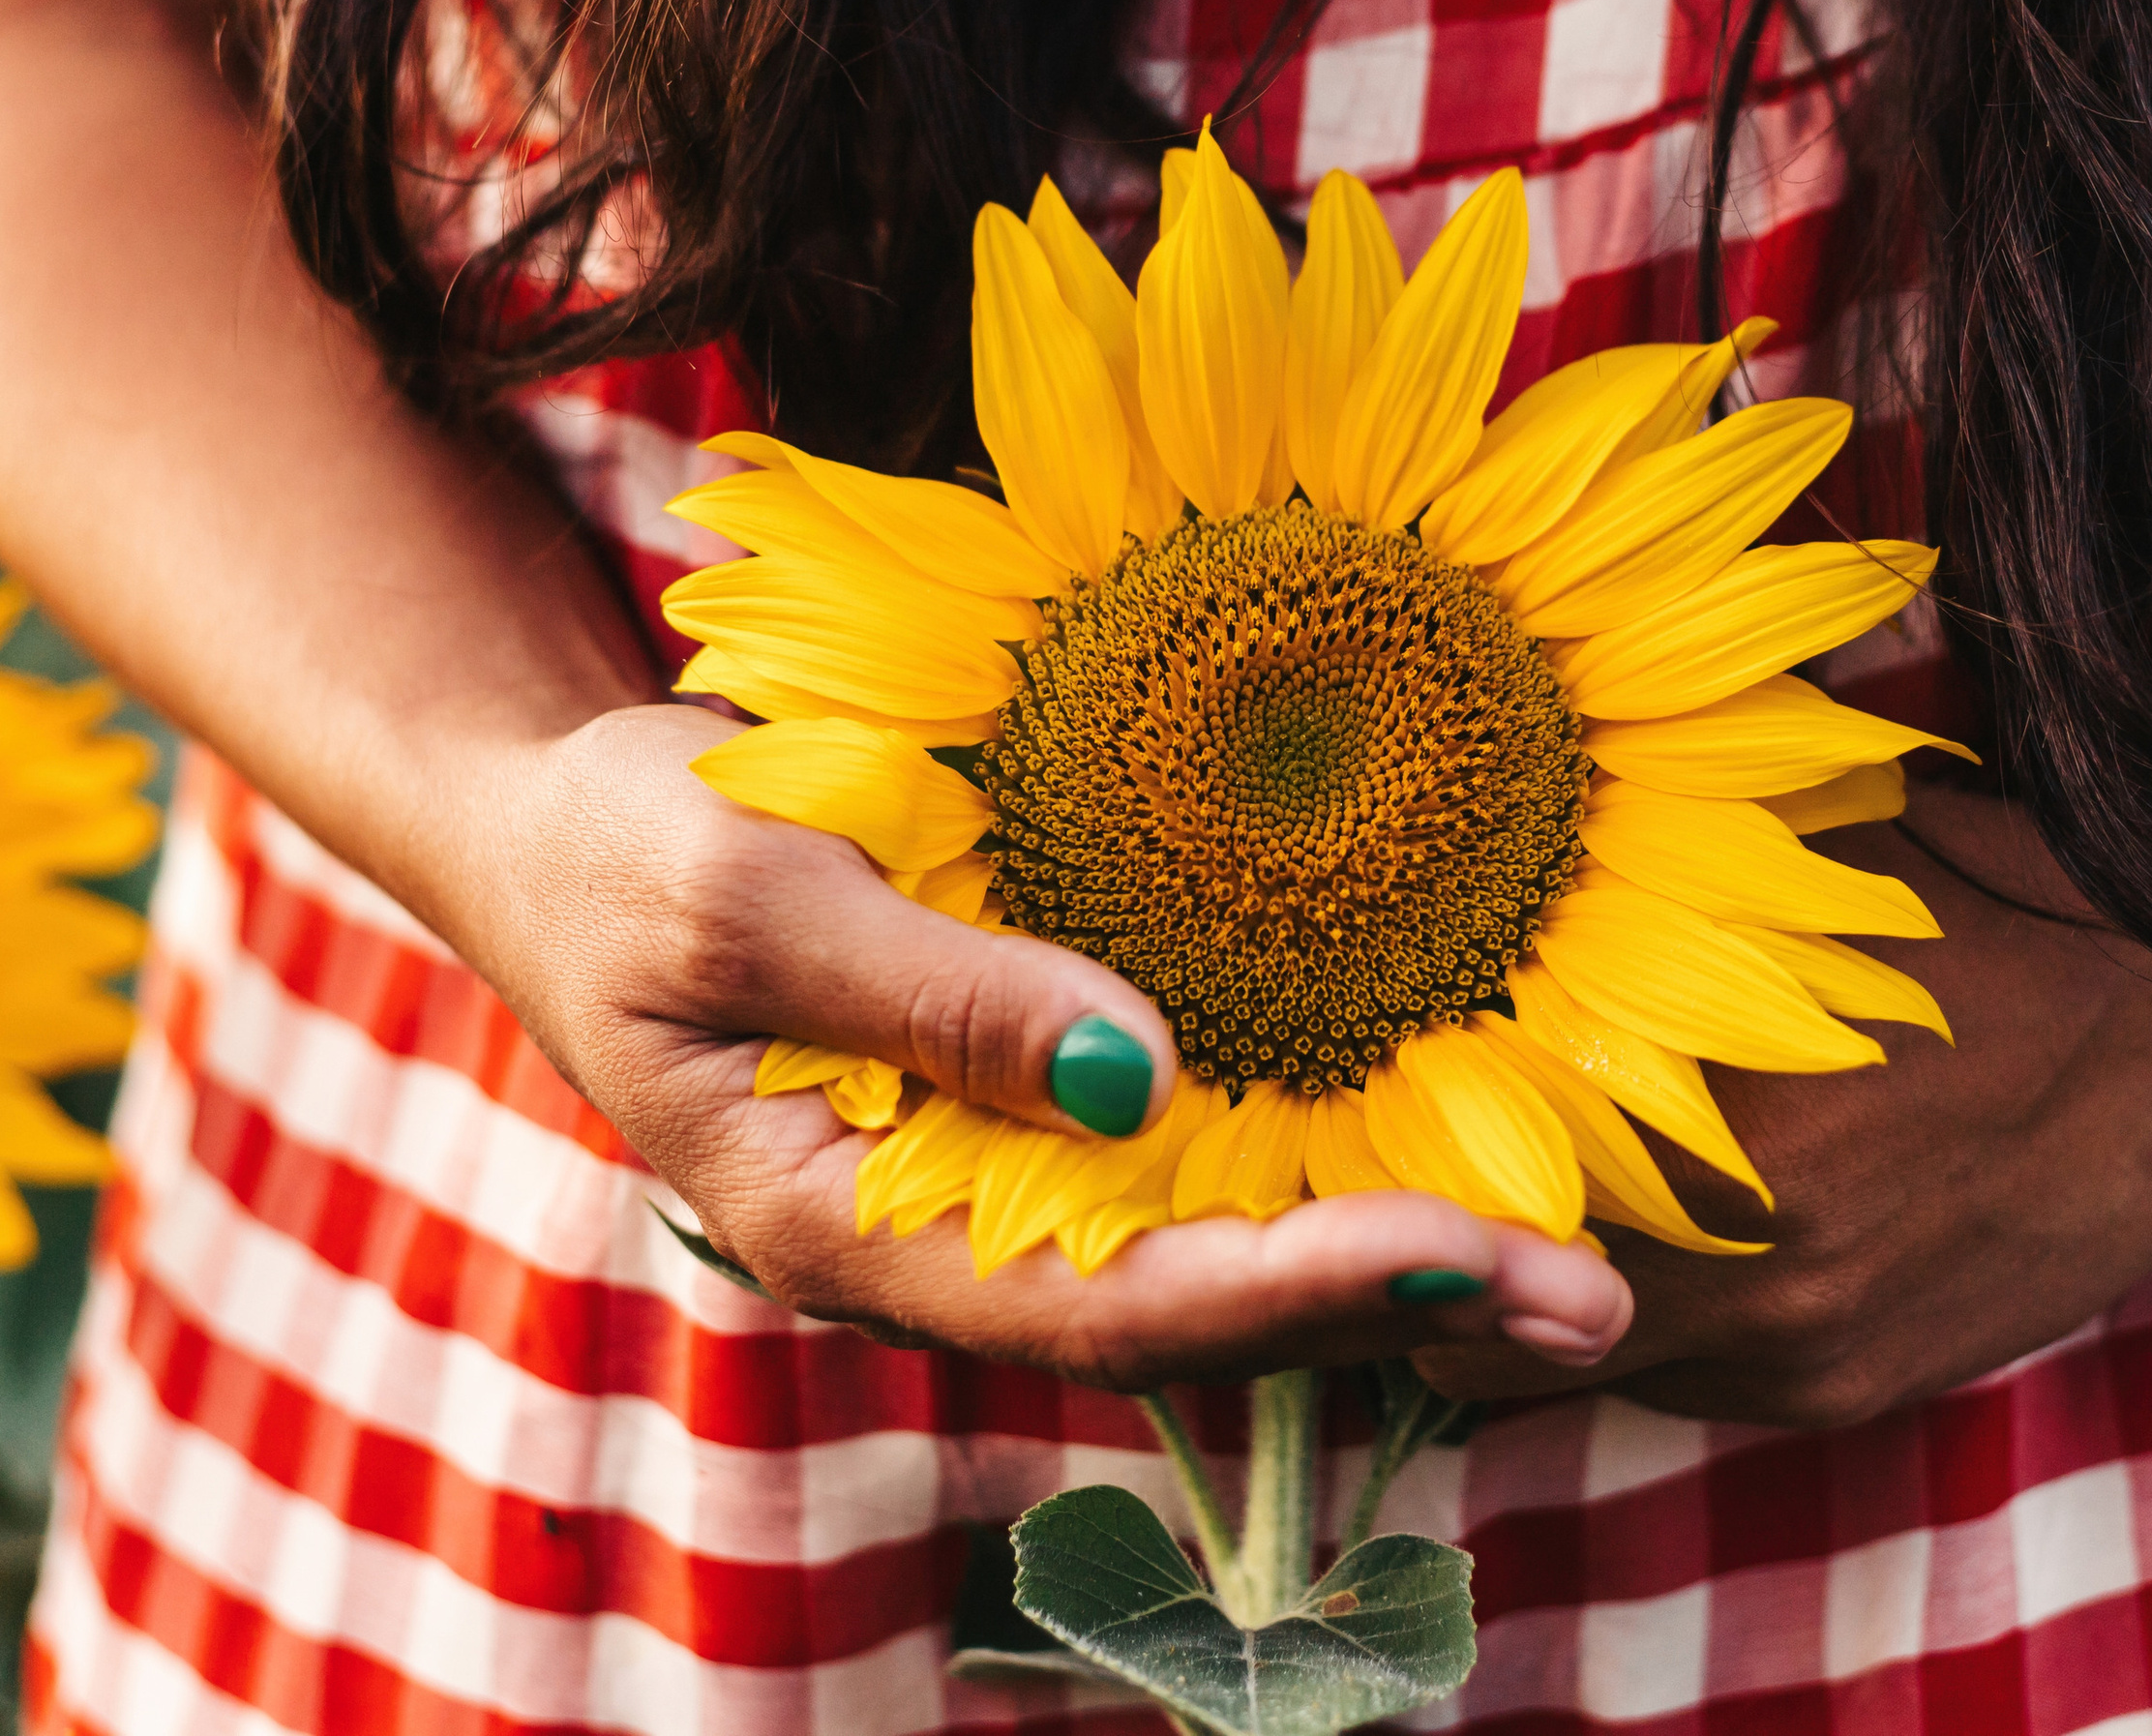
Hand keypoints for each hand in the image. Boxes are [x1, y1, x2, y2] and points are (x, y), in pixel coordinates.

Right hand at [454, 702, 1630, 1390]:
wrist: (555, 835)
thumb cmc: (624, 852)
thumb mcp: (745, 894)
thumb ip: (937, 992)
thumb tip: (1141, 1080)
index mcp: (848, 1220)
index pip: (1094, 1300)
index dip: (1282, 1289)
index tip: (1459, 1256)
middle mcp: (936, 1234)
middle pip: (1181, 1316)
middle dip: (1382, 1310)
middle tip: (1596, 1298)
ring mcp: (977, 1182)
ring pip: (1195, 1262)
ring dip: (1373, 1262)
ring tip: (1568, 1263)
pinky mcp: (1009, 1115)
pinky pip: (1172, 1178)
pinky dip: (1302, 1177)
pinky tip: (1427, 1161)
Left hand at [1412, 785, 2151, 1426]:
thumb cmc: (1962, 897)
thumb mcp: (1760, 871)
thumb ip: (1599, 916)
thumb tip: (1430, 870)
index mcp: (1703, 1129)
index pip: (1447, 1218)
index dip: (1369, 1183)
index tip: (1323, 1118)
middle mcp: (1748, 1281)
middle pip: (1480, 1336)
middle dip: (1417, 1264)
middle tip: (1377, 1169)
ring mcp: (1805, 1359)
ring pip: (1565, 1372)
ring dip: (1513, 1302)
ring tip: (1493, 1186)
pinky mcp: (1855, 1392)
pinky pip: (1673, 1384)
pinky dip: (1620, 1320)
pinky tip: (1630, 1220)